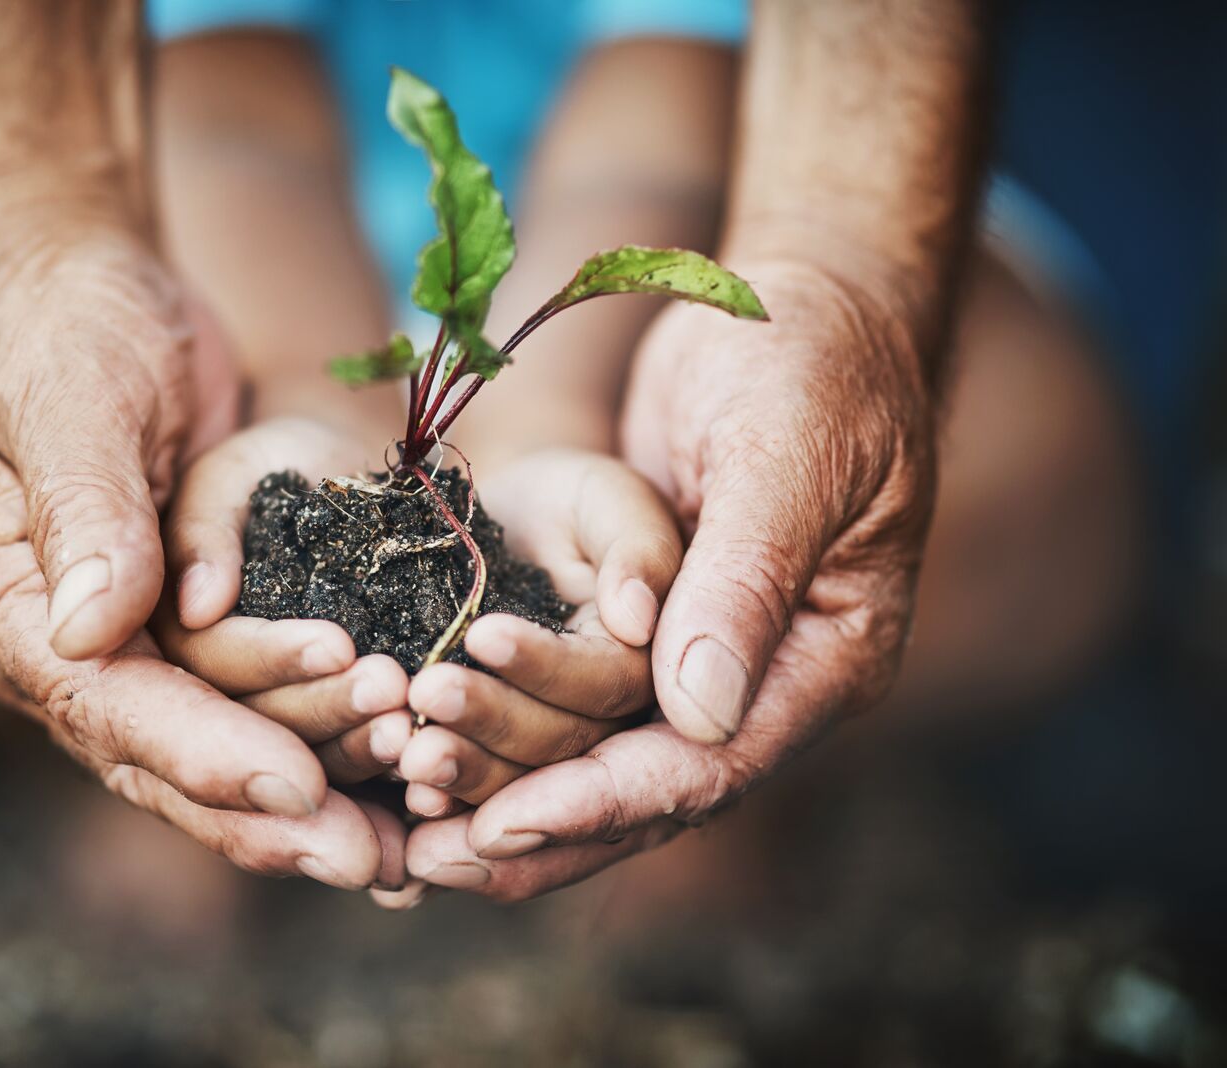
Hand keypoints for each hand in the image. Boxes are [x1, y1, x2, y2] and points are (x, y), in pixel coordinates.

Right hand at [0, 234, 398, 889]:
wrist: (86, 287)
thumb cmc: (64, 321)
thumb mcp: (68, 391)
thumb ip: (83, 506)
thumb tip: (90, 632)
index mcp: (0, 600)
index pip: (102, 701)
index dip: (200, 750)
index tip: (295, 788)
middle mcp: (55, 646)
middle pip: (160, 758)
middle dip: (266, 811)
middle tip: (371, 860)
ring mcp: (122, 644)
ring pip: (216, 746)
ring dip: (312, 787)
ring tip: (407, 833)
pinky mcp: (184, 629)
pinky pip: (253, 705)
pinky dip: (320, 745)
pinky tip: (395, 789)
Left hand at [402, 260, 938, 899]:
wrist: (797, 302)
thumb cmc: (809, 360)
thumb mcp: (785, 457)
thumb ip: (745, 581)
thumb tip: (697, 715)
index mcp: (826, 659)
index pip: (709, 765)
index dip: (603, 801)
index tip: (502, 827)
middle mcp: (768, 683)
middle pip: (648, 792)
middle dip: (538, 825)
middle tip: (424, 861)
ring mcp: (708, 660)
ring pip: (603, 762)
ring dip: (508, 793)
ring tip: (408, 833)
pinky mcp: (650, 631)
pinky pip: (576, 706)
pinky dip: (508, 736)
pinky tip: (428, 763)